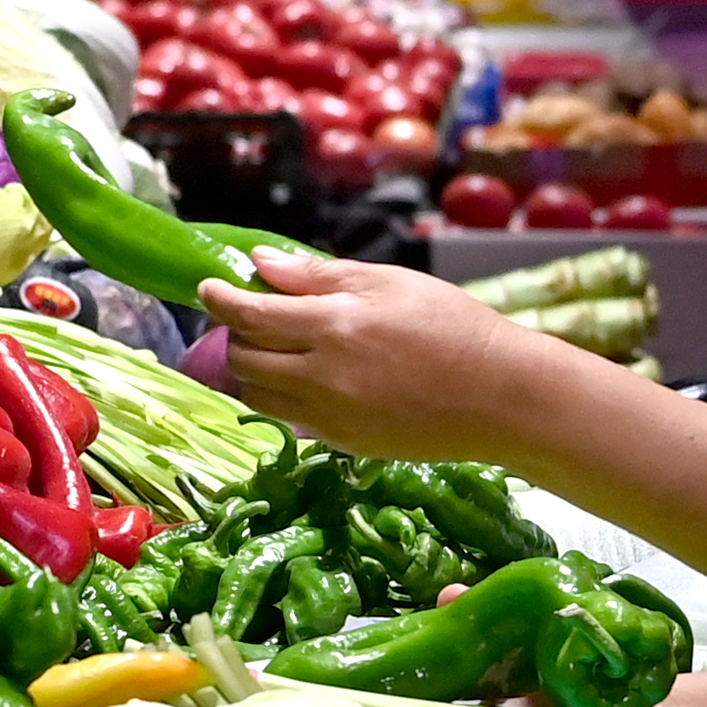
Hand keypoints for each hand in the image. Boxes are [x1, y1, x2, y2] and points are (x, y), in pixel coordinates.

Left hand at [198, 254, 565, 462]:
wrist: (500, 396)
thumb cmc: (452, 326)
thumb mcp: (389, 282)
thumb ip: (318, 275)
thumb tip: (260, 264)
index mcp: (334, 324)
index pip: (250, 313)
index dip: (220, 299)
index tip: (207, 288)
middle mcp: (322, 374)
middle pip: (244, 358)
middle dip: (235, 335)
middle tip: (251, 318)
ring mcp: (330, 415)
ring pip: (258, 394)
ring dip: (252, 370)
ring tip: (275, 349)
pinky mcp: (342, 443)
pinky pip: (289, 418)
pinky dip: (282, 396)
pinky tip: (308, 378)